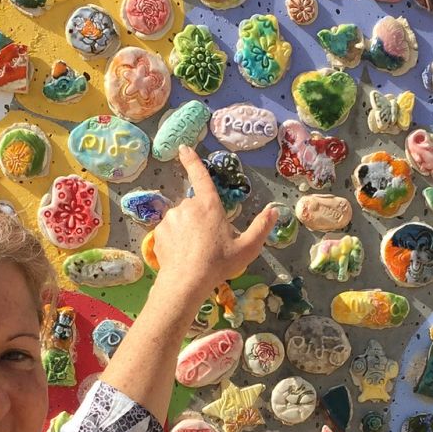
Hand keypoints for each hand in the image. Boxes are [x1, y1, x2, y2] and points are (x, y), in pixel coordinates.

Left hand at [148, 146, 275, 302]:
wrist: (186, 282)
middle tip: (208, 243)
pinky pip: (169, 233)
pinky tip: (182, 256)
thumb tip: (274, 211)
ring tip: (195, 252)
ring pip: (181, 220)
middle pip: (195, 208)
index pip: (200, 176)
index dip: (192, 161)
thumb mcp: (247, 248)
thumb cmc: (218, 264)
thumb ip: (261, 228)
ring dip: (187, 231)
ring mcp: (171, 219)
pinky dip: (175, 241)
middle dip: (200, 221)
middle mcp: (187, 206)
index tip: (184, 149)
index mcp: (208, 205)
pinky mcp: (158, 233)